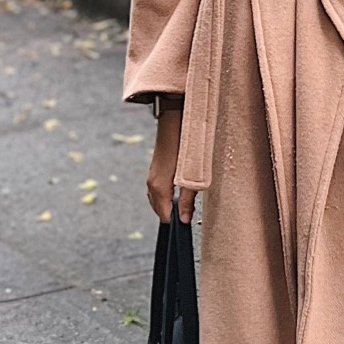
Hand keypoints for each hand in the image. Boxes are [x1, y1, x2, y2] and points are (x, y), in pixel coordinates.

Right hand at [147, 105, 197, 222]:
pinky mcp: (155, 169)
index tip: (187, 221)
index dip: (176, 221)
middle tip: (188, 213)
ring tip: (183, 205)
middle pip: (159, 209)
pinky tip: (176, 192)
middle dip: (171, 213)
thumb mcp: (192, 177)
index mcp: (159, 187)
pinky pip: (157, 189)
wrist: (175, 122)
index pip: (163, 214)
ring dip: (168, 204)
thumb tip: (185, 219)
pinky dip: (165, 195)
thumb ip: (188, 199)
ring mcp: (152, 176)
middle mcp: (152, 183)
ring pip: (157, 199)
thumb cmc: (185, 146)